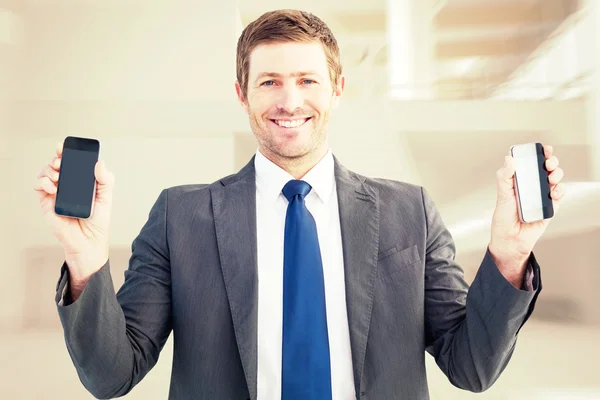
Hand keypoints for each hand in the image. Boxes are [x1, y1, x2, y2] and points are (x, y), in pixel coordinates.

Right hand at [34, 141, 114, 287]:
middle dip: (56, 159)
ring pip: (45, 172)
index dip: (66, 152)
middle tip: (61, 162)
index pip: (72, 163)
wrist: (88, 242)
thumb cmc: (97, 222)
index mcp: (81, 182)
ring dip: (49, 169)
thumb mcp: (106, 198)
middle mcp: (67, 185)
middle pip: (56, 164)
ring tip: (57, 176)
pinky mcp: (47, 202)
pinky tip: (53, 188)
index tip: (64, 146)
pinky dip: (43, 183)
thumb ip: (105, 180)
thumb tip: (100, 163)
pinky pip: (39, 186)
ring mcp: (56, 193)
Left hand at [489, 145, 564, 282]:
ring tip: (551, 177)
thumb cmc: (504, 217)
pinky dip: (559, 190)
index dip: (539, 153)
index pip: (531, 162)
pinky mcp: (550, 206)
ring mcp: (542, 195)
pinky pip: (559, 194)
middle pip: (547, 168)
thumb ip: (505, 176)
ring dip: (557, 174)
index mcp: (520, 180)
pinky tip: (553, 192)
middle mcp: (532, 185)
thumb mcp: (502, 194)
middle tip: (548, 163)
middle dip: (551, 161)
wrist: (510, 239)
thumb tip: (509, 158)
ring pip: (556, 178)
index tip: (543, 148)